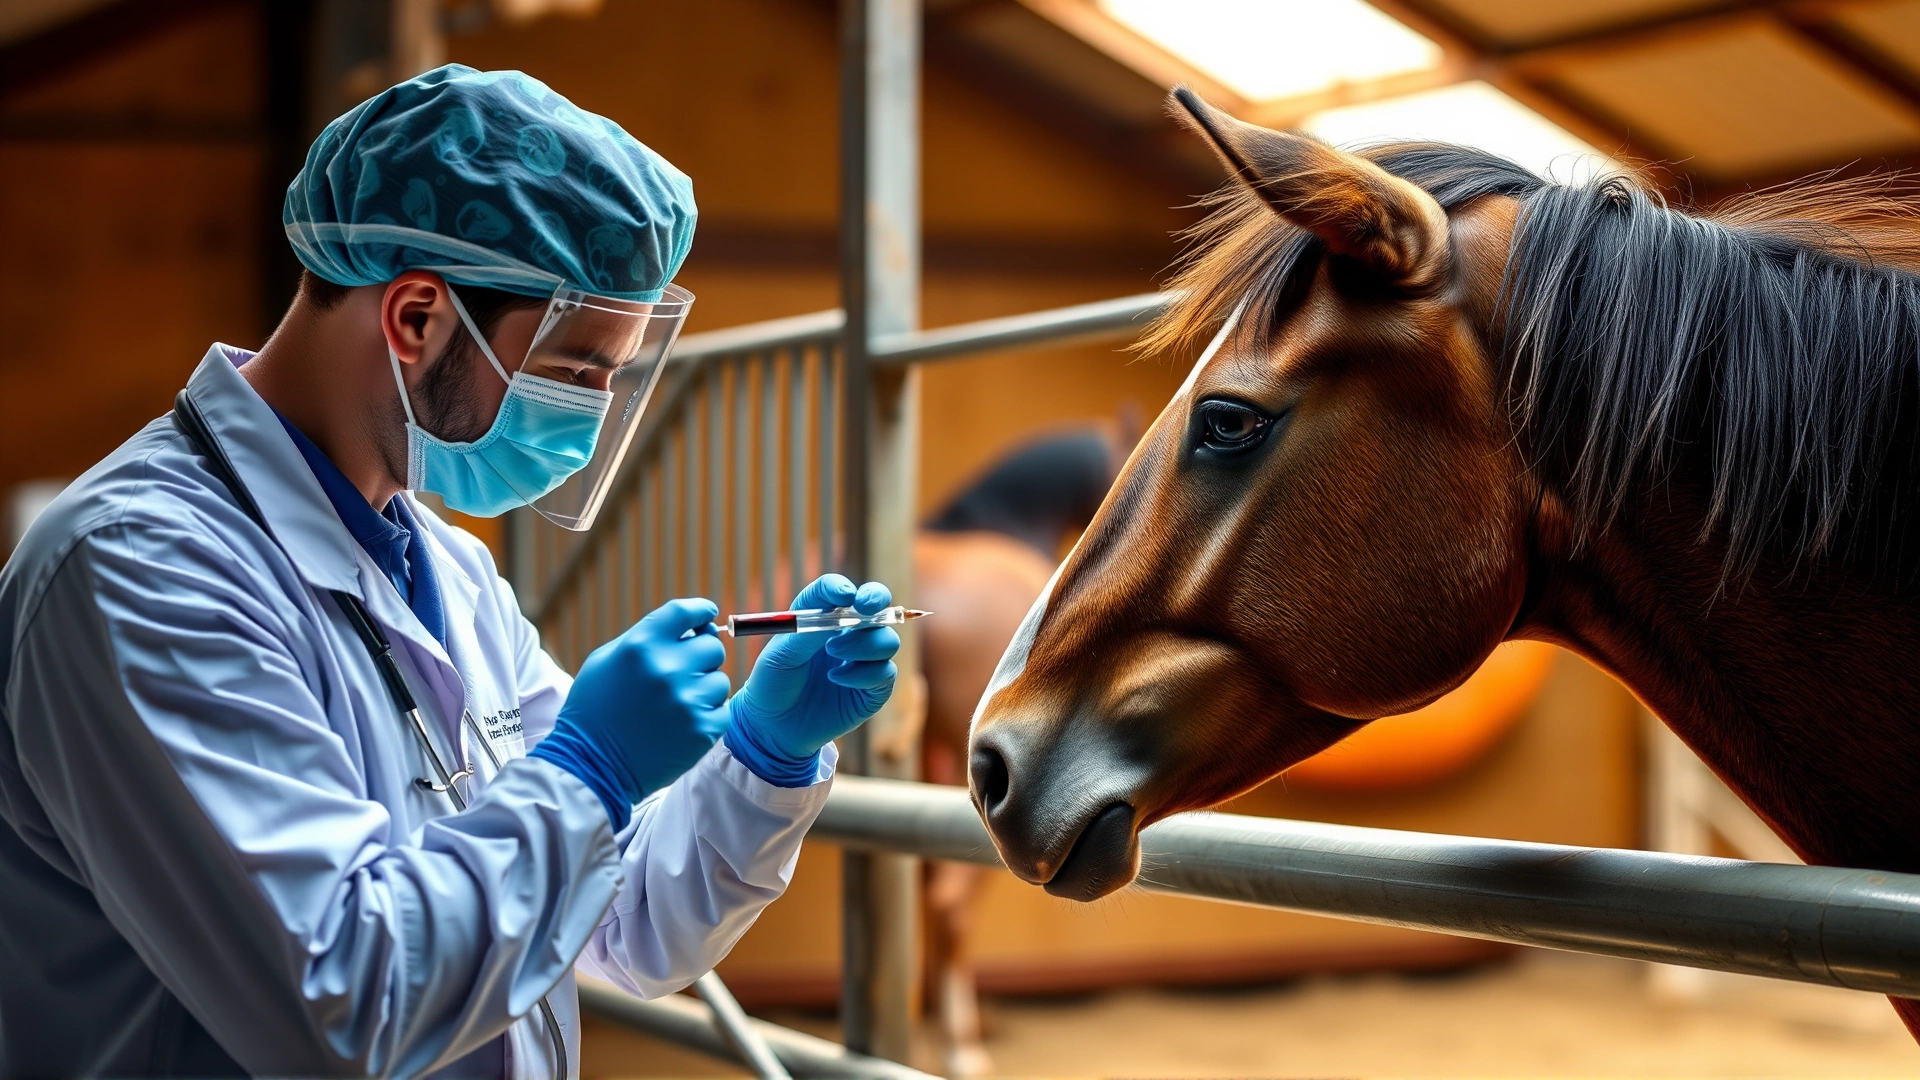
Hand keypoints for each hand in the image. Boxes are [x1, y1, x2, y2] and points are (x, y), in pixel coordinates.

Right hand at [530, 598, 730, 827]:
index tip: (707, 613)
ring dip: (704, 689)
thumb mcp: (606, 662)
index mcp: (640, 645)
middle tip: (683, 673)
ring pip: (720, 680)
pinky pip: (721, 711)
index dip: (701, 610)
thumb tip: (690, 626)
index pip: (685, 612)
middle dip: (702, 656)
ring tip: (675, 705)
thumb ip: (647, 638)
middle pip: (712, 646)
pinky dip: (707, 716)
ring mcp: (686, 700)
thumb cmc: (595, 710)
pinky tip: (681, 725)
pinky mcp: (701, 730)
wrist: (591, 767)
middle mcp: (666, 668)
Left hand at [725, 575, 898, 772]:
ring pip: (887, 639)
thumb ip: (807, 632)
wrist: (773, 726)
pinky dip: (863, 673)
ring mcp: (863, 660)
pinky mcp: (874, 688)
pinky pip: (886, 672)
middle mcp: (848, 633)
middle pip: (878, 605)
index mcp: (822, 617)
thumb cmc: (773, 684)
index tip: (842, 595)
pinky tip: (837, 679)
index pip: (838, 590)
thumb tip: (838, 612)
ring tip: (833, 654)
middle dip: (877, 599)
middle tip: (864, 606)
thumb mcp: (780, 654)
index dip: (842, 588)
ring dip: (863, 643)